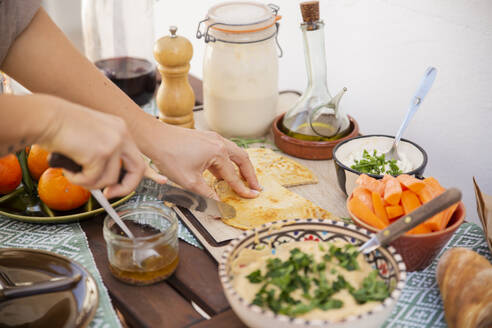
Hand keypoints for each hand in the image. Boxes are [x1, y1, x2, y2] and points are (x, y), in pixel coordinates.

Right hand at [38, 95, 165, 197]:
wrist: (44, 117)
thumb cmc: (59, 128)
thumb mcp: (91, 138)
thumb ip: (104, 154)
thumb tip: (109, 181)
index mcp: (120, 129)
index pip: (139, 156)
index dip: (149, 172)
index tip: (158, 180)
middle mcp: (121, 135)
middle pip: (137, 170)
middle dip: (125, 188)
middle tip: (108, 194)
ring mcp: (113, 144)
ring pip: (110, 180)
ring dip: (89, 183)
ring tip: (73, 171)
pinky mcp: (100, 154)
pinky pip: (92, 180)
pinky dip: (77, 180)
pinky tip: (68, 168)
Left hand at [150, 124, 260, 199]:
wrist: (155, 138)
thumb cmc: (170, 157)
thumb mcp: (189, 182)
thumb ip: (207, 195)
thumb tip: (219, 207)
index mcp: (218, 152)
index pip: (234, 176)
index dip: (243, 189)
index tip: (252, 196)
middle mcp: (220, 142)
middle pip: (242, 159)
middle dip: (250, 174)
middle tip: (256, 187)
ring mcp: (213, 138)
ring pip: (234, 153)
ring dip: (240, 167)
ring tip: (244, 180)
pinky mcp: (206, 137)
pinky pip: (223, 150)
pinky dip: (228, 162)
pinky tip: (224, 172)